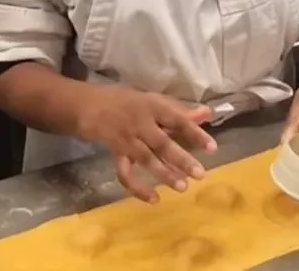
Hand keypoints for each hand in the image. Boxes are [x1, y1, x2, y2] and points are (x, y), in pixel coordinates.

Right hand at [75, 85, 218, 202]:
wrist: (86, 105)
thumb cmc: (125, 101)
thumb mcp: (152, 100)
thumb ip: (180, 110)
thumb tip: (207, 113)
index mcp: (151, 106)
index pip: (176, 119)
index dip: (194, 133)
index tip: (212, 148)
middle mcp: (139, 123)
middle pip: (162, 143)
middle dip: (181, 159)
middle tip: (200, 174)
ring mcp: (126, 140)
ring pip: (146, 159)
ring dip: (164, 174)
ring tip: (183, 187)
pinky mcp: (115, 154)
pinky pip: (125, 174)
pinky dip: (138, 188)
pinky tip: (153, 199)